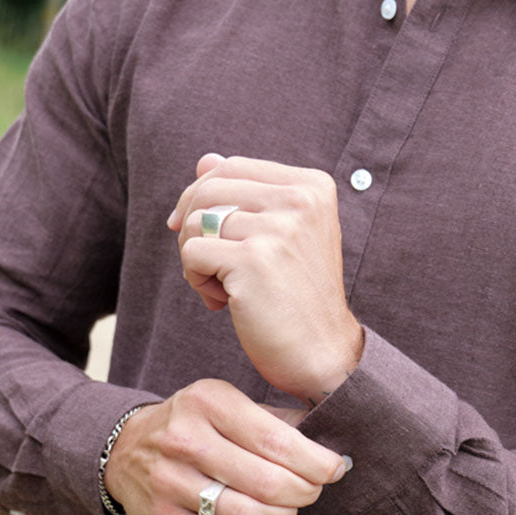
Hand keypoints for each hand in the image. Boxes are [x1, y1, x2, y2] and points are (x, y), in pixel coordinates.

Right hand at [103, 380, 346, 514]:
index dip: (316, 461)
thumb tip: (332, 435)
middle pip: (267, 482)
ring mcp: (169, 482)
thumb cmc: (195, 425)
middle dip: (304, 491)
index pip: (276, 440)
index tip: (336, 468)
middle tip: (313, 491)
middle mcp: (184, 440)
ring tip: (288, 508)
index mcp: (208, 403)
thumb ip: (277, 419)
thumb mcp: (229, 404)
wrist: (125, 448)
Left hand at [167, 154, 363, 404]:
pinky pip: (192, 253)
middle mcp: (300, 200)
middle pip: (208, 189)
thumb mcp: (282, 236)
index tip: (200, 233)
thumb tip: (204, 161)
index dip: (202, 196)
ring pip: (195, 222)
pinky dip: (196, 280)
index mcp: (312, 186)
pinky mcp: (254, 260)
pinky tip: (223, 302)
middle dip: (193, 226)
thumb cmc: (297, 297)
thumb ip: (247, 194)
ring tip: (223, 287)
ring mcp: (278, 228)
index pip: (232, 166)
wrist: (322, 353)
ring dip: (195, 260)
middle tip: (207, 266)